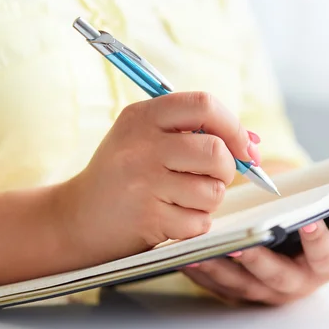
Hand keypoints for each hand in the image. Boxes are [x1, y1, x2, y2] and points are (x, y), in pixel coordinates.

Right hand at [58, 92, 257, 265]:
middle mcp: (141, 146)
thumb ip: (195, 133)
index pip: (204, 105)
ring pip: (212, 191)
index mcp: (143, 116)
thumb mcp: (146, 139)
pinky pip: (200, 221)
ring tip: (182, 199)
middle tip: (214, 176)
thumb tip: (252, 143)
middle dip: (227, 169)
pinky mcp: (148, 218)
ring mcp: (143, 183)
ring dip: (208, 200)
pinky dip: (194, 223)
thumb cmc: (123, 175)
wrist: (76, 218)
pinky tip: (170, 217)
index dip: (233, 126)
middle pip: (215, 151)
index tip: (243, 147)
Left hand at [181, 190, 328, 304]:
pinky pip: (220, 286)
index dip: (319, 242)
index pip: (326, 257)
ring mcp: (268, 290)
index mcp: (328, 263)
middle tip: (244, 241)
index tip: (308, 222)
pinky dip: (203, 272)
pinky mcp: (242, 290)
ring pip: (243, 283)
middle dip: (261, 260)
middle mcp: (298, 282)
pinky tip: (186, 255)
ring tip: (203, 248)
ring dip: (222, 267)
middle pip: (279, 277)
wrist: (305, 252)